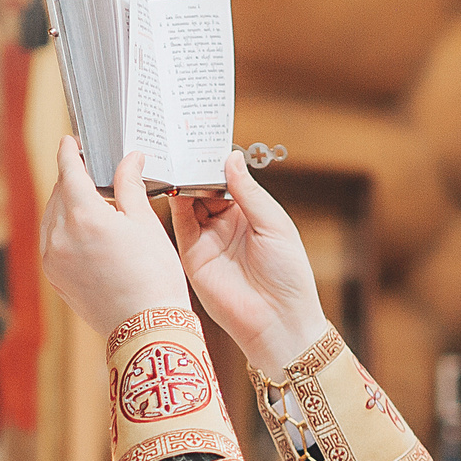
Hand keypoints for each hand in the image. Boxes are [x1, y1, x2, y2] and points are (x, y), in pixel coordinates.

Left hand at [39, 139, 190, 337]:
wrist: (146, 327)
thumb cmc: (153, 276)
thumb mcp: (144, 223)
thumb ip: (129, 186)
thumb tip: (129, 159)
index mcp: (83, 216)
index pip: (68, 171)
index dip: (69, 152)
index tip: (70, 142)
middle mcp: (59, 236)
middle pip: (59, 193)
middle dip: (72, 179)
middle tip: (92, 172)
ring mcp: (52, 259)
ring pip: (52, 218)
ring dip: (67, 205)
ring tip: (92, 203)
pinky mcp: (54, 277)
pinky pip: (52, 242)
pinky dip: (63, 229)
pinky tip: (85, 232)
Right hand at [169, 149, 327, 372]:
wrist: (277, 320)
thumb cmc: (288, 274)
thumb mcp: (273, 223)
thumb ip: (248, 191)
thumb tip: (230, 157)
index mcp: (251, 214)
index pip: (227, 181)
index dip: (216, 163)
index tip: (204, 140)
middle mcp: (226, 225)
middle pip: (204, 189)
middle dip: (194, 169)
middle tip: (182, 143)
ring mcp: (208, 239)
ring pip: (188, 203)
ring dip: (183, 182)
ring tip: (175, 158)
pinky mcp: (192, 256)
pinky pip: (179, 224)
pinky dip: (174, 203)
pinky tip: (173, 184)